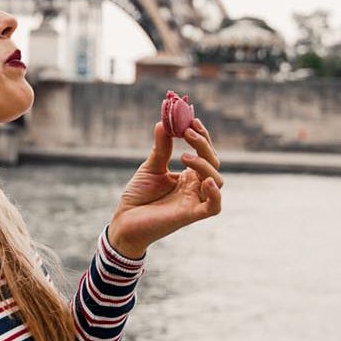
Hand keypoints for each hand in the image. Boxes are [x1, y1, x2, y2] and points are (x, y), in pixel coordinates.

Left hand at [108, 116, 222, 257]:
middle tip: (186, 131)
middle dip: (203, 144)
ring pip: (217, 180)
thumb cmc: (138, 196)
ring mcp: (194, 201)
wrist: (124, 221)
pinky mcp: (190, 215)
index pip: (204, 152)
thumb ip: (161, 148)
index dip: (202, 136)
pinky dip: (215, 194)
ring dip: (205, 164)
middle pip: (213, 163)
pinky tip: (206, 181)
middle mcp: (195, 187)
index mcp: (188, 175)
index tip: (192, 120)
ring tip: (183, 156)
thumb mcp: (151, 167)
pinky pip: (214, 207)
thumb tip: (163, 122)